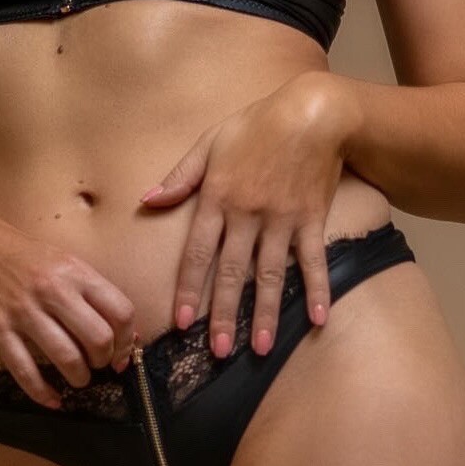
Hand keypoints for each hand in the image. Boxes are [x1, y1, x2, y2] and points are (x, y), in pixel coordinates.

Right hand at [0, 206, 138, 409]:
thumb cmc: (22, 253)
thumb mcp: (62, 260)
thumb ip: (91, 292)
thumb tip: (124, 332)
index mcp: (74, 271)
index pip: (120, 310)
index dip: (128, 339)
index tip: (122, 352)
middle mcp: (52, 290)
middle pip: (97, 339)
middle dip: (104, 361)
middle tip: (98, 364)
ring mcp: (23, 312)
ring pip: (66, 359)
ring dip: (79, 378)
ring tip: (78, 378)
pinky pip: (25, 372)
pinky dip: (43, 394)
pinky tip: (52, 400)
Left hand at [139, 71, 345, 358]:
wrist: (309, 113)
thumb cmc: (255, 125)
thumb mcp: (209, 143)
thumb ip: (180, 176)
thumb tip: (147, 200)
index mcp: (217, 196)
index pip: (198, 251)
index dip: (188, 287)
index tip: (182, 322)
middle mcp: (247, 213)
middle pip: (231, 271)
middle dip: (223, 314)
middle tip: (218, 352)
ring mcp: (281, 218)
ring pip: (269, 273)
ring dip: (264, 312)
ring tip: (259, 349)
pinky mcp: (311, 219)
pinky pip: (312, 259)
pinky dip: (316, 289)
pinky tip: (317, 319)